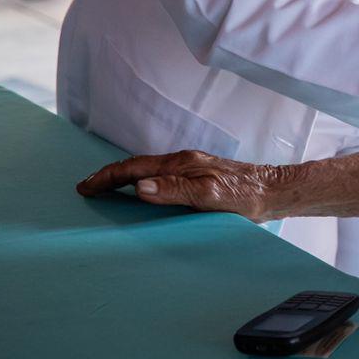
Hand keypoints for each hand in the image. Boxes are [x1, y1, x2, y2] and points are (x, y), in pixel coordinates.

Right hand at [77, 150, 289, 220]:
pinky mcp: (200, 177)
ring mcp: (192, 168)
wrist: (274, 192)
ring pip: (149, 170)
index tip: (84, 187)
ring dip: (124, 178)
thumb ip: (175, 190)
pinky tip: (142, 193)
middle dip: (109, 176)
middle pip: (138, 166)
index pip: (134, 168)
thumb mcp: (209, 196)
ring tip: (105, 190)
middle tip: (86, 188)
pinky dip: (142, 182)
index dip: (107, 177)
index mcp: (182, 164)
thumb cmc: (245, 197)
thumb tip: (139, 186)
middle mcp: (184, 162)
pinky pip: (162, 177)